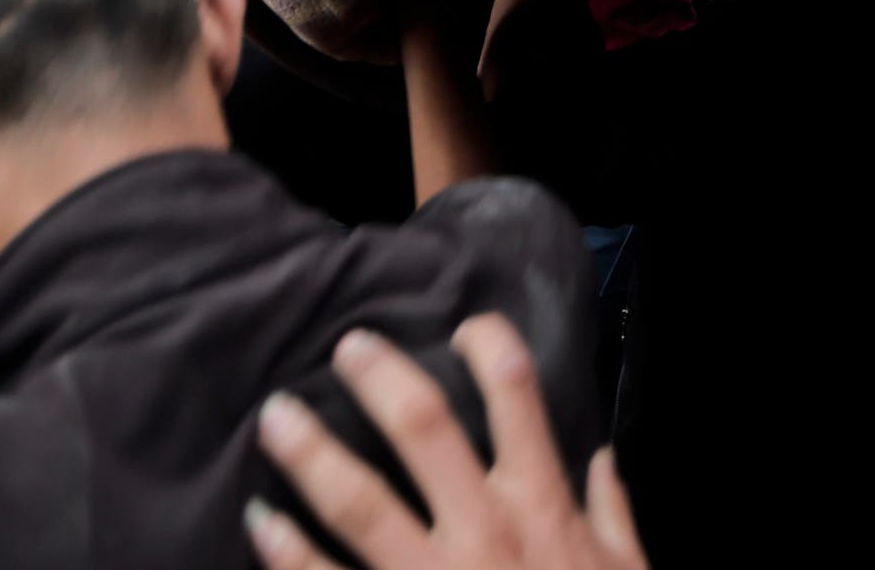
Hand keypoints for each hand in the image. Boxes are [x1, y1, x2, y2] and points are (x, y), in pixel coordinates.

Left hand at [246, 316, 644, 569]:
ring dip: (313, 454)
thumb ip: (612, 517)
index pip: (519, 401)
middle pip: (425, 428)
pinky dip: (290, 553)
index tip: (468, 326)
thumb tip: (602, 465)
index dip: (492, 351)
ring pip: (360, 500)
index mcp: (541, 509)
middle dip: (382, 378)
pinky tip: (262, 527)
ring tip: (277, 419)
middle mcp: (484, 530)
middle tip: (348, 349)